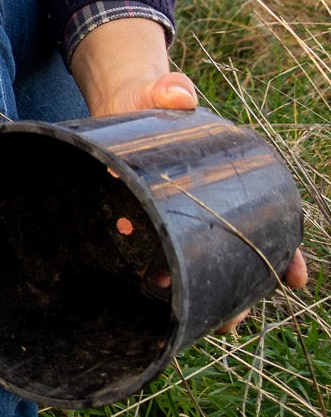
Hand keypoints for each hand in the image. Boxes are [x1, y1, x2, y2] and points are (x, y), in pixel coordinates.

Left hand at [66, 18, 309, 330]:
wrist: (121, 106)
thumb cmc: (149, 101)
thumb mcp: (157, 93)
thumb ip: (168, 90)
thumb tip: (177, 92)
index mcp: (230, 174)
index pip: (270, 215)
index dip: (284, 250)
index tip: (294, 279)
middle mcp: (212, 200)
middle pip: (240, 248)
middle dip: (240, 284)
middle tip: (233, 319)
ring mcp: (182, 214)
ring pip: (205, 262)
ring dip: (207, 293)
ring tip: (204, 325)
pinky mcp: (151, 222)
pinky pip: (168, 257)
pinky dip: (173, 281)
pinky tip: (164, 306)